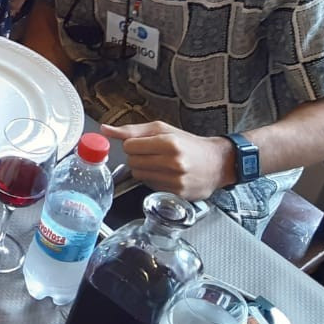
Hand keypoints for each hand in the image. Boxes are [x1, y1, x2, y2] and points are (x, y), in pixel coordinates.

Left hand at [101, 121, 235, 200]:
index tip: (144, 144)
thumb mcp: (163, 130)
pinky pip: (150, 186)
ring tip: (160, 164)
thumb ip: (131, 130)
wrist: (219, 163)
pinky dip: (154, 180)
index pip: (129, 146)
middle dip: (138, 157)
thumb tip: (105, 130)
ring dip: (144, 169)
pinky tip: (166, 174)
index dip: (134, 145)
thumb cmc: (189, 144)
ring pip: (139, 175)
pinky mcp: (176, 193)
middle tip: (153, 154)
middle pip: (132, 162)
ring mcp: (175, 180)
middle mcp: (173, 162)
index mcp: (169, 143)